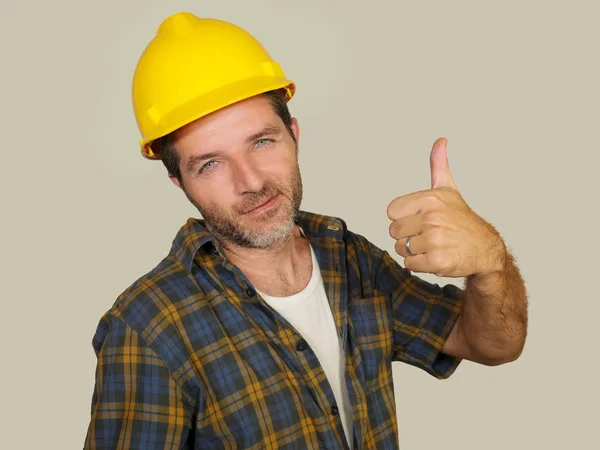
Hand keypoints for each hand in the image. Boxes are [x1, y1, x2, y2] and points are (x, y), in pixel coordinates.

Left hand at [387, 138, 504, 277]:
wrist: (485, 248)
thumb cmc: (461, 219)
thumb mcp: (449, 190)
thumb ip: (439, 166)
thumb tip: (440, 141)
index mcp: (430, 199)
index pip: (391, 212)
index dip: (402, 218)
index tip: (418, 218)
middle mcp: (432, 218)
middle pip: (394, 232)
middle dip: (407, 236)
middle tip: (427, 234)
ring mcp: (435, 240)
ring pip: (401, 249)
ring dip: (413, 251)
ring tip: (432, 245)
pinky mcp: (437, 261)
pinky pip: (410, 264)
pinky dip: (419, 265)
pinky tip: (435, 257)